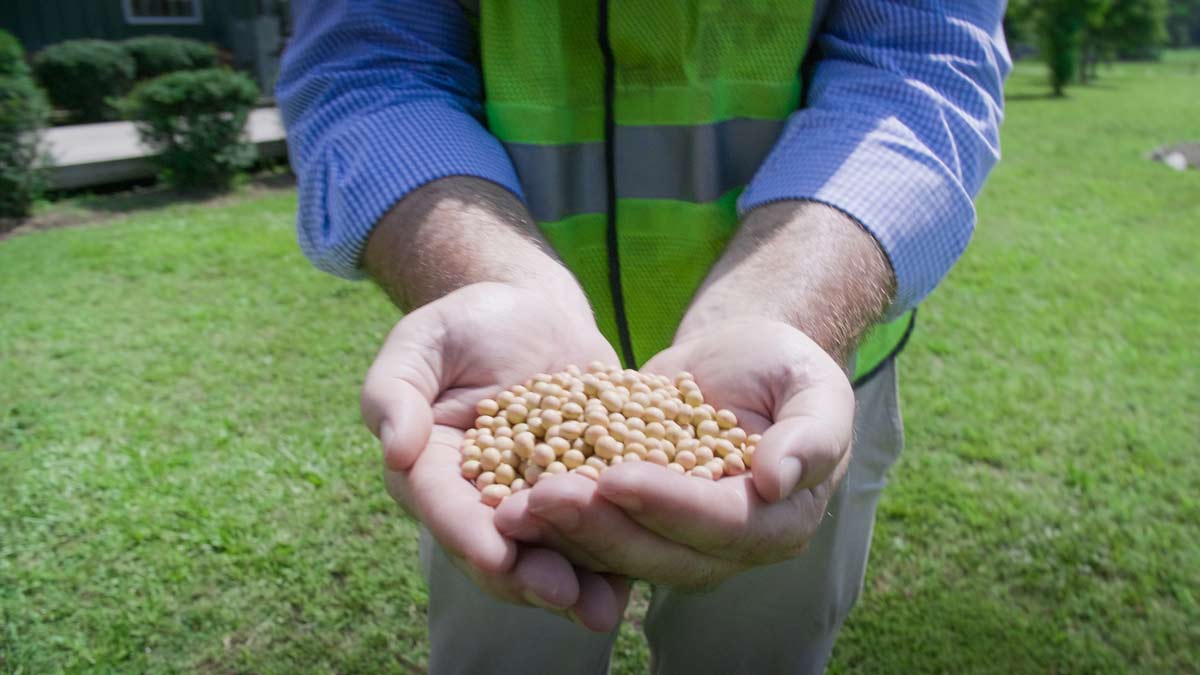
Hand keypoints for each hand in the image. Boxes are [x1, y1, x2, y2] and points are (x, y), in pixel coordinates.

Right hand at [361, 281, 628, 629]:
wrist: (533, 313)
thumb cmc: (467, 323)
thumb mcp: (422, 342)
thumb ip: (394, 392)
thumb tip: (395, 448)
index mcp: (431, 473)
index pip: (446, 511)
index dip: (469, 536)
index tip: (495, 556)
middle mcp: (480, 501)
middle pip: (501, 549)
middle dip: (530, 577)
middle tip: (564, 595)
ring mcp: (535, 503)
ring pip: (551, 553)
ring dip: (578, 584)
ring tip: (605, 607)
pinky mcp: (583, 493)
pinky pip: (598, 529)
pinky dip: (618, 555)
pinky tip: (643, 579)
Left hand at [494, 318, 855, 588]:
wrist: (738, 360)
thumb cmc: (785, 368)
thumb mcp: (814, 386)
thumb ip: (812, 435)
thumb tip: (777, 480)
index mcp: (779, 522)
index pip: (723, 524)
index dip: (671, 505)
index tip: (619, 477)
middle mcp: (725, 547)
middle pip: (660, 553)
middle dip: (598, 528)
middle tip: (541, 498)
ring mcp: (675, 541)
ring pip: (617, 552)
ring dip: (563, 534)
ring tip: (511, 506)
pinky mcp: (634, 523)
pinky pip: (592, 531)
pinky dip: (551, 521)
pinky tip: (506, 498)